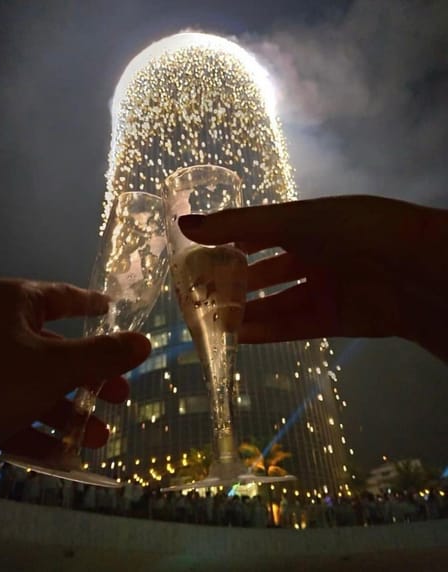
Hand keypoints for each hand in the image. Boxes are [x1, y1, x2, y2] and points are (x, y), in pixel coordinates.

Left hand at [0, 278, 150, 453]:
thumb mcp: (53, 367)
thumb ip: (101, 356)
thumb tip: (145, 342)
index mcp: (12, 304)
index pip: (63, 297)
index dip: (92, 305)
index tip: (113, 311)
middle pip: (55, 349)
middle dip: (90, 380)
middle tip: (120, 397)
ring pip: (35, 385)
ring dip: (68, 413)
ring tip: (98, 439)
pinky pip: (11, 409)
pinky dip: (36, 430)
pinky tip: (62, 456)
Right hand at [179, 195, 447, 361]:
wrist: (412, 270)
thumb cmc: (350, 230)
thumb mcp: (292, 221)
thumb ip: (238, 225)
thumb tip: (183, 225)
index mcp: (305, 224)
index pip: (256, 233)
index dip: (227, 244)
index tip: (196, 256)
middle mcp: (312, 255)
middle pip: (264, 271)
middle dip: (234, 283)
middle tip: (199, 296)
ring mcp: (322, 288)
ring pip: (275, 301)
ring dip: (246, 311)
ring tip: (211, 322)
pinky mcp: (332, 319)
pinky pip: (291, 325)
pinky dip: (265, 331)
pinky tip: (237, 336)